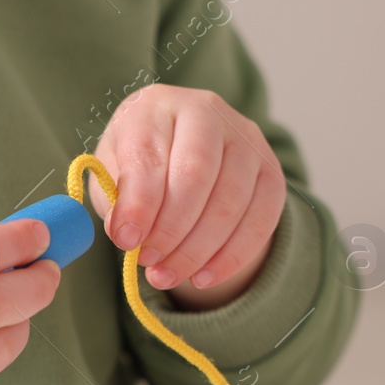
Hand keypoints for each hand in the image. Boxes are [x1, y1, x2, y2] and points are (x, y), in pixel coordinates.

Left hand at [91, 85, 284, 310]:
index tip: (125, 241)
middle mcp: (207, 111)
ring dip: (196, 251)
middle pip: (195, 176)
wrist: (182, 154)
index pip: (149, 155)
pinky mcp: (271, 171)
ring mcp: (246, 139)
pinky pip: (260, 221)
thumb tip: (128, 236)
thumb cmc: (141, 165)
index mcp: (157, 106)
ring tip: (167, 275)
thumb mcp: (114, 173)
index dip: (138, 204)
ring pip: (229, 203)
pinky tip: (203, 278)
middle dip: (170, 230)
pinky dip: (231, 258)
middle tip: (148, 263)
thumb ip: (116, 200)